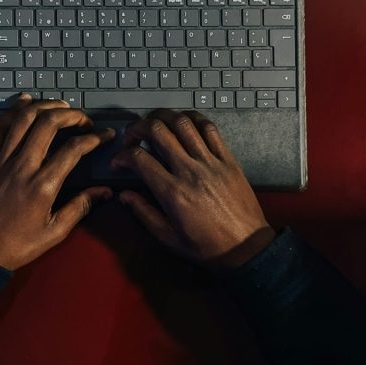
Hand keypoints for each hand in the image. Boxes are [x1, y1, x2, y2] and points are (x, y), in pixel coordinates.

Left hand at [0, 95, 114, 269]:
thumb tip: (105, 192)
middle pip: (48, 123)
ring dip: (46, 105)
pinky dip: (14, 109)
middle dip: (71, 114)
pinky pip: (0, 125)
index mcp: (42, 186)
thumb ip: (80, 207)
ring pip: (24, 118)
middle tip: (84, 119)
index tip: (105, 135)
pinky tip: (27, 101)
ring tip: (62, 107)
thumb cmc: (16, 244)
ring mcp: (2, 159)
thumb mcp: (54, 232)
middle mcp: (22, 166)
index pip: (73, 149)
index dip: (94, 138)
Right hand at [112, 110, 275, 267]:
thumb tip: (123, 195)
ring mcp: (211, 162)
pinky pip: (210, 128)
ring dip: (163, 117)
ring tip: (154, 124)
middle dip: (137, 128)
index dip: (122, 156)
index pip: (139, 158)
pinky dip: (193, 119)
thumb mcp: (168, 237)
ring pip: (183, 123)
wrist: (246, 247)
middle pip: (158, 131)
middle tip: (132, 137)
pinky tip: (184, 123)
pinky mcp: (228, 159)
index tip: (118, 162)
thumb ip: (143, 213)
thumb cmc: (207, 247)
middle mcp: (190, 171)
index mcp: (172, 192)